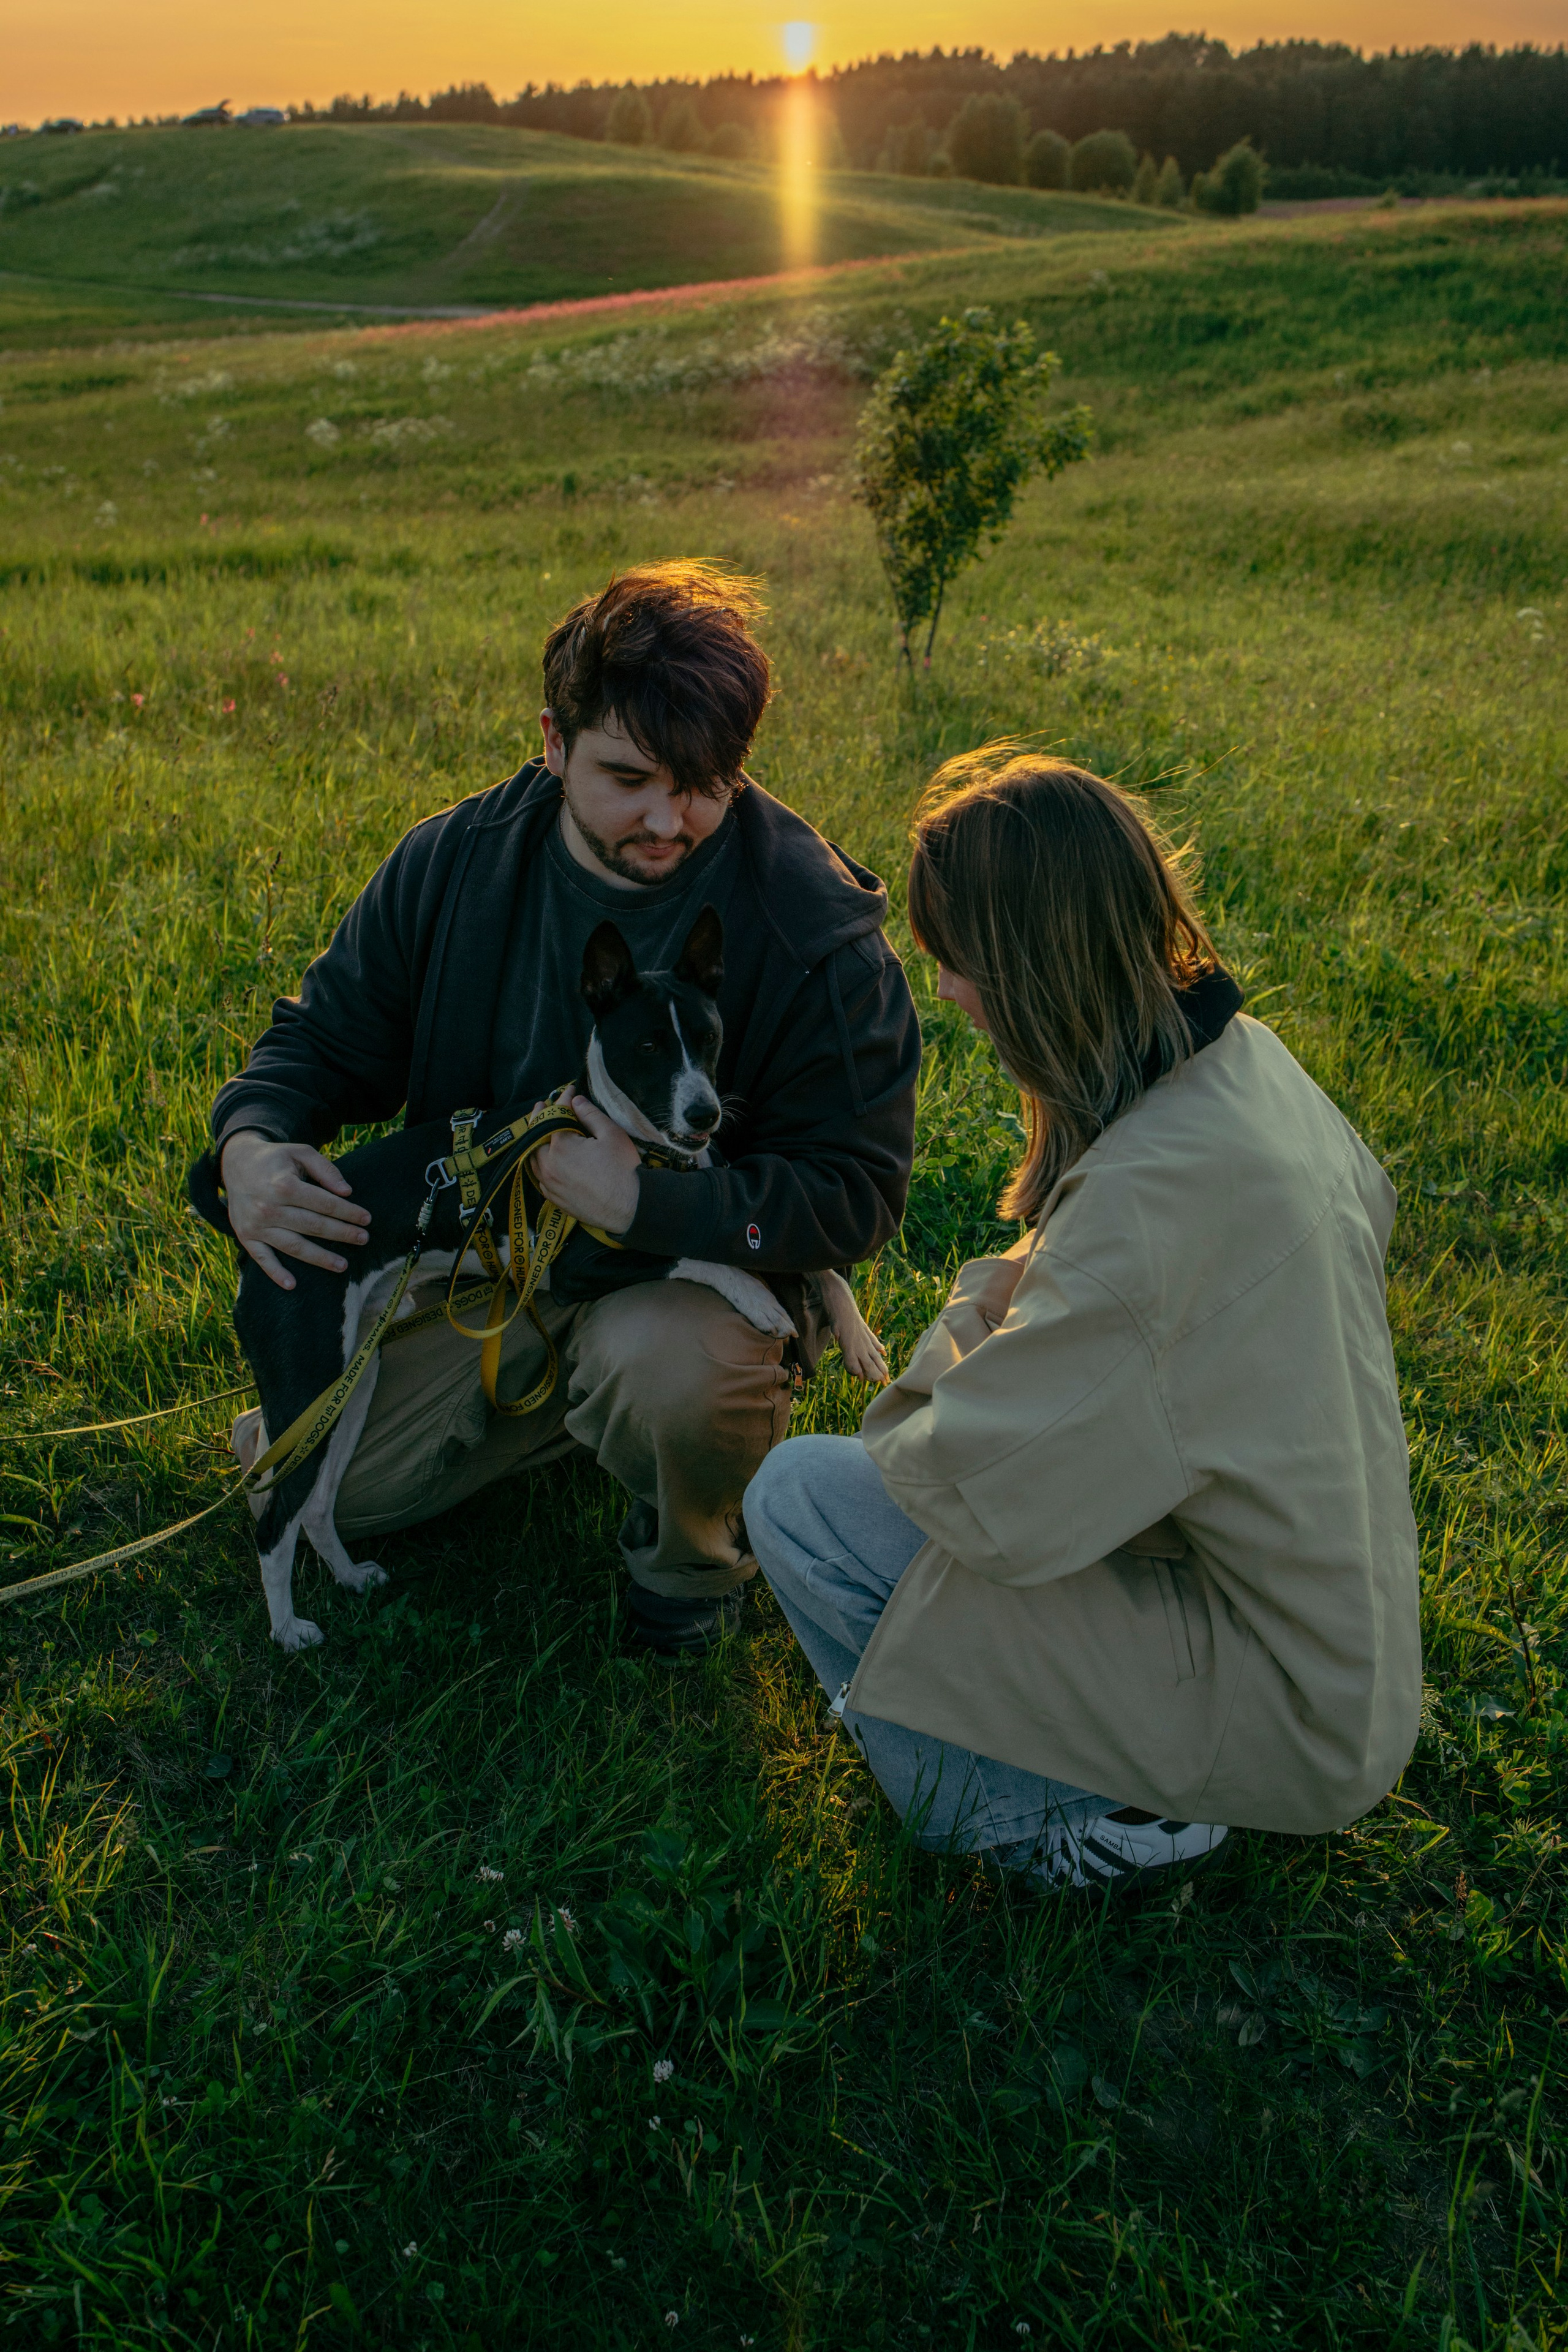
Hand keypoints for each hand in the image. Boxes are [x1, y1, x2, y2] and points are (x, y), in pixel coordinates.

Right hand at [220, 1129, 369, 1289]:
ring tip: (343, 1265)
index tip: (366, 1219)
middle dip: (342, 1234)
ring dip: (320, 1258)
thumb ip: (325, 1170)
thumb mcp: (300, 1152)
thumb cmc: (275, 1159)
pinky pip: (261, 1258)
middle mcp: (269, 1208)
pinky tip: (292, 1285)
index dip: (348, 1212)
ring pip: (294, 1246)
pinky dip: (275, 1273)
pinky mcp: (246, 1236)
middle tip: (364, 1239)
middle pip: (313, 1226)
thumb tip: (347, 1192)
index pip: (324, 1203)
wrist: (236, 1163)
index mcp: (284, 1185)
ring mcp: (256, 1225)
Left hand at [530, 1095, 640, 1235]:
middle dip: (540, 1117)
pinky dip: (538, 1164)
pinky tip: (543, 1160)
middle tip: (542, 1106)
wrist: (630, 1208)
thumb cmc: (623, 1170)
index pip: (556, 1115)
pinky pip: (539, 1177)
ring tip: (539, 1130)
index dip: (563, 1099)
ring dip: (535, 1141)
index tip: (570, 1090)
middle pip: (536, 1135)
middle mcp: (548, 1165)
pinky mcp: (554, 1199)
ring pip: (533, 1157)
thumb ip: (591, 1115)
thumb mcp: (611, 1135)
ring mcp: (549, 1184)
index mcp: (560, 1146)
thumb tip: (576, 1101)